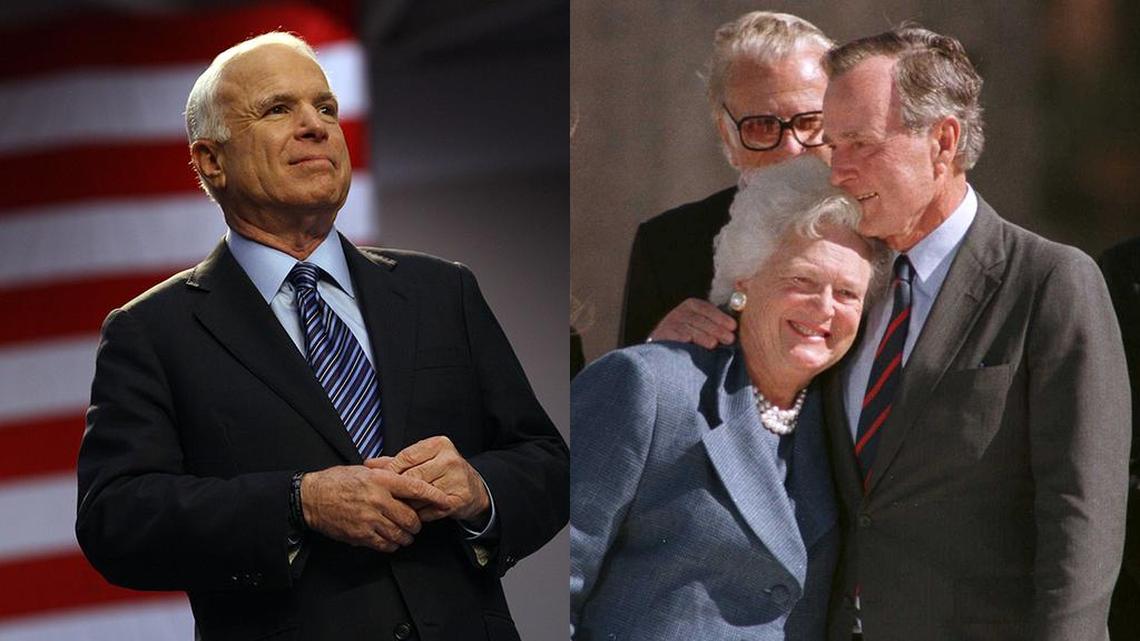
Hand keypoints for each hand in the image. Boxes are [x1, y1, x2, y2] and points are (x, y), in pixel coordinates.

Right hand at [300, 465, 450, 552]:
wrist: (311, 498)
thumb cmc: (337, 481)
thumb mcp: (364, 471)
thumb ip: (387, 475)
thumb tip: (407, 477)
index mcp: (381, 480)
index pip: (415, 488)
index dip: (434, 496)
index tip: (445, 501)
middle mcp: (378, 500)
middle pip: (411, 517)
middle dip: (417, 523)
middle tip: (416, 523)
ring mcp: (369, 519)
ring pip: (400, 534)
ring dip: (406, 536)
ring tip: (405, 534)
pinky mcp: (360, 535)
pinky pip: (385, 544)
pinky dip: (392, 544)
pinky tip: (390, 540)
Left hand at [366, 436, 489, 522]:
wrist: (473, 488)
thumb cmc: (443, 472)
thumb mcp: (422, 460)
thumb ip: (396, 461)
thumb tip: (369, 464)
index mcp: (439, 444)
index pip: (406, 457)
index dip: (391, 471)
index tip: (381, 480)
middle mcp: (449, 460)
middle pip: (412, 477)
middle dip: (399, 489)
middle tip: (390, 496)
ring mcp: (456, 480)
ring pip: (419, 496)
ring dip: (408, 503)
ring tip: (404, 504)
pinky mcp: (459, 499)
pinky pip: (429, 510)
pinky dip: (420, 513)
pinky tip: (418, 512)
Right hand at [648, 298, 735, 348]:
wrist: (665, 349)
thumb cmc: (692, 338)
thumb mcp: (704, 327)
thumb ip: (718, 325)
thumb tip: (737, 327)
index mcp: (692, 305)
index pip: (707, 309)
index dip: (721, 317)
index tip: (733, 327)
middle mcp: (680, 311)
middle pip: (699, 319)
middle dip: (716, 329)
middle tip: (729, 339)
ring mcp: (670, 322)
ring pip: (688, 328)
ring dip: (702, 336)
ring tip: (714, 344)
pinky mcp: (661, 334)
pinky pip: (674, 334)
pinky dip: (682, 337)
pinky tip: (689, 341)